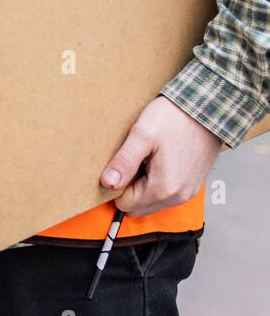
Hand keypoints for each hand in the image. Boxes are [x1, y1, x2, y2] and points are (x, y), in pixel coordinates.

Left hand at [100, 97, 221, 216]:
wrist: (207, 109)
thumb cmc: (175, 119)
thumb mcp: (142, 136)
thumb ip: (124, 162)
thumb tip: (108, 183)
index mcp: (164, 188)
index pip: (126, 204)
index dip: (118, 185)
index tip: (121, 165)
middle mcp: (178, 197)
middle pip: (140, 206)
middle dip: (130, 187)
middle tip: (134, 160)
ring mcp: (188, 192)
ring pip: (153, 201)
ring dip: (143, 185)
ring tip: (147, 158)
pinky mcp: (193, 185)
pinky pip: (167, 193)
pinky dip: (157, 182)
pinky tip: (159, 160)